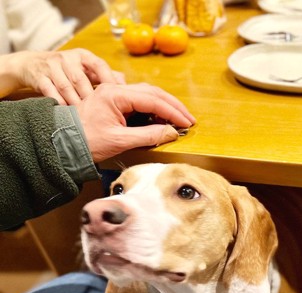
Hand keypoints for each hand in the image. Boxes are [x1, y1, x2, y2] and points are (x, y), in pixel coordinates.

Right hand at [0, 48, 125, 104]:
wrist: (32, 65)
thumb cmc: (68, 70)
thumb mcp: (86, 68)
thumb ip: (105, 76)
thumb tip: (128, 86)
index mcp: (83, 56)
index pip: (99, 65)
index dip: (109, 79)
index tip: (118, 95)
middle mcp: (67, 58)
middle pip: (81, 79)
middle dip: (91, 97)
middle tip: (101, 113)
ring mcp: (51, 66)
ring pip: (66, 87)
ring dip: (76, 102)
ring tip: (86, 116)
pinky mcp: (39, 76)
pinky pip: (50, 92)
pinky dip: (59, 103)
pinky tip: (67, 114)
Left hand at [75, 83, 196, 162]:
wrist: (61, 142)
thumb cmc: (86, 141)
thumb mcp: (119, 141)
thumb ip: (148, 136)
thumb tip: (171, 133)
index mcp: (115, 95)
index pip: (152, 100)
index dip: (173, 112)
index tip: (187, 123)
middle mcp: (115, 89)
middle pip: (152, 92)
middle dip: (173, 106)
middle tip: (188, 119)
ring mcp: (114, 94)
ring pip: (147, 94)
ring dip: (165, 105)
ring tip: (179, 119)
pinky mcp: (113, 102)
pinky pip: (139, 100)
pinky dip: (154, 108)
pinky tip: (162, 118)